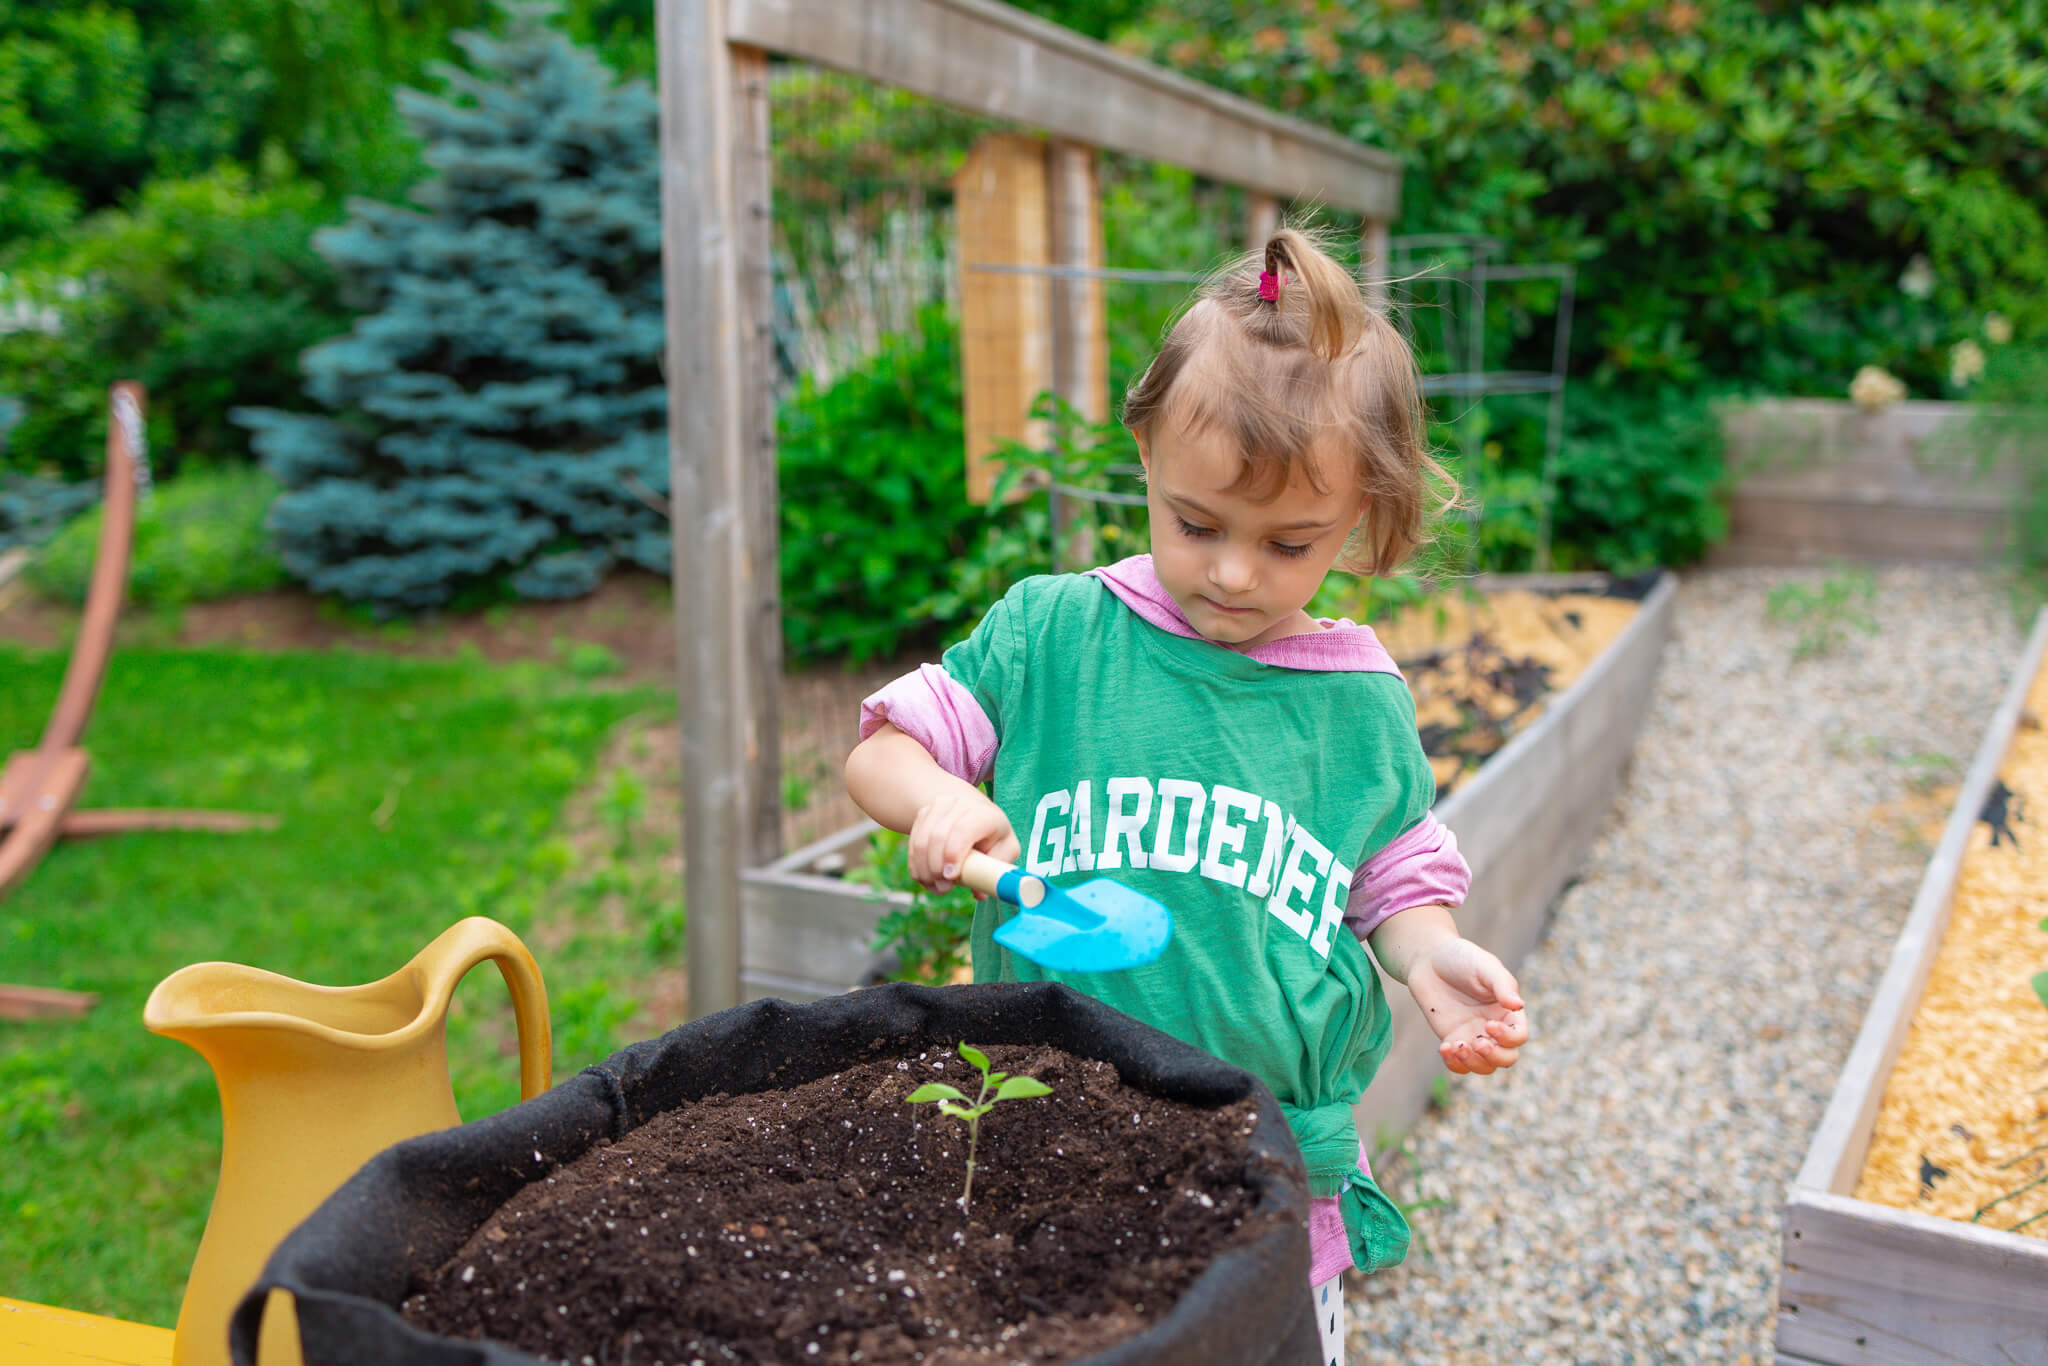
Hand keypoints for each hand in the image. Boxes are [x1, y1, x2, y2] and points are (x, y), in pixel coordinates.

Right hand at [907, 789, 1019, 893]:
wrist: (972, 812)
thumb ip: (996, 870)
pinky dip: (916, 865)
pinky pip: (913, 843)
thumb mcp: (1004, 850)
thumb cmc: (992, 837)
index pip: (964, 830)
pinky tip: (926, 878)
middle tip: (943, 888)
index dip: (953, 854)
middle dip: (936, 867)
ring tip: (936, 886)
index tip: (951, 876)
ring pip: (922, 841)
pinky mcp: (923, 813)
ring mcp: (939, 806)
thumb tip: (980, 893)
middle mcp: (961, 804)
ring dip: (924, 869)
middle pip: (938, 836)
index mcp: (986, 814)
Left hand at [1406, 937, 1528, 1074]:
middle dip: (1494, 1057)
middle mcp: (1493, 1027)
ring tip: (1455, 1046)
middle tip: (1476, 1043)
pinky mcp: (1452, 1039)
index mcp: (1507, 1011)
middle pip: (1506, 1058)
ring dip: (1473, 1063)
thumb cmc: (1462, 958)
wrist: (1429, 958)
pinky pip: (1459, 1064)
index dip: (1509, 1038)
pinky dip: (1454, 1064)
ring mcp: (1472, 1035)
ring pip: (1483, 1066)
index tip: (1489, 1024)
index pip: (1519, 1036)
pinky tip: (1444, 1048)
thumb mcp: (1485, 967)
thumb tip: (1518, 1005)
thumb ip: (1502, 986)